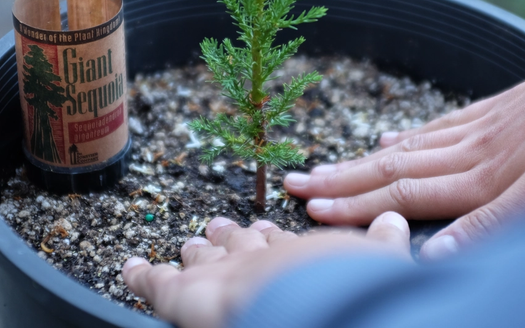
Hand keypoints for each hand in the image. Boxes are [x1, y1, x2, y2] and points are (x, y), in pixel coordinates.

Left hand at [122, 212, 411, 327]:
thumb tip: (394, 222)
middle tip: (224, 227)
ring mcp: (219, 272)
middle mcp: (256, 258)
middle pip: (240, 243)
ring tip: (193, 242)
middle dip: (232, 235)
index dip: (274, 239)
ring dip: (197, 250)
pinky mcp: (184, 292)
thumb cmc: (342, 287)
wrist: (304, 301)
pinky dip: (139, 275)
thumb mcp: (377, 265)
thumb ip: (384, 244)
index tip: (269, 231)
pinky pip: (154, 283)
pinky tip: (130, 268)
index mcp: (297, 253)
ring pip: (202, 256)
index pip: (282, 244)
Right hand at [284, 0, 524, 259]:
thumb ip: (497, 223)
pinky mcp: (497, 109)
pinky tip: (393, 138)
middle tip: (295, 183)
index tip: (310, 210)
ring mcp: (480, 125)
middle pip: (392, 168)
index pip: (402, 194)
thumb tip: (434, 255)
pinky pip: (439, 126)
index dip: (354, 205)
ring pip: (409, 148)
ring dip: (363, 161)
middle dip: (341, 180)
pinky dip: (408, 138)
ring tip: (328, 166)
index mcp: (480, 172)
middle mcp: (469, 147)